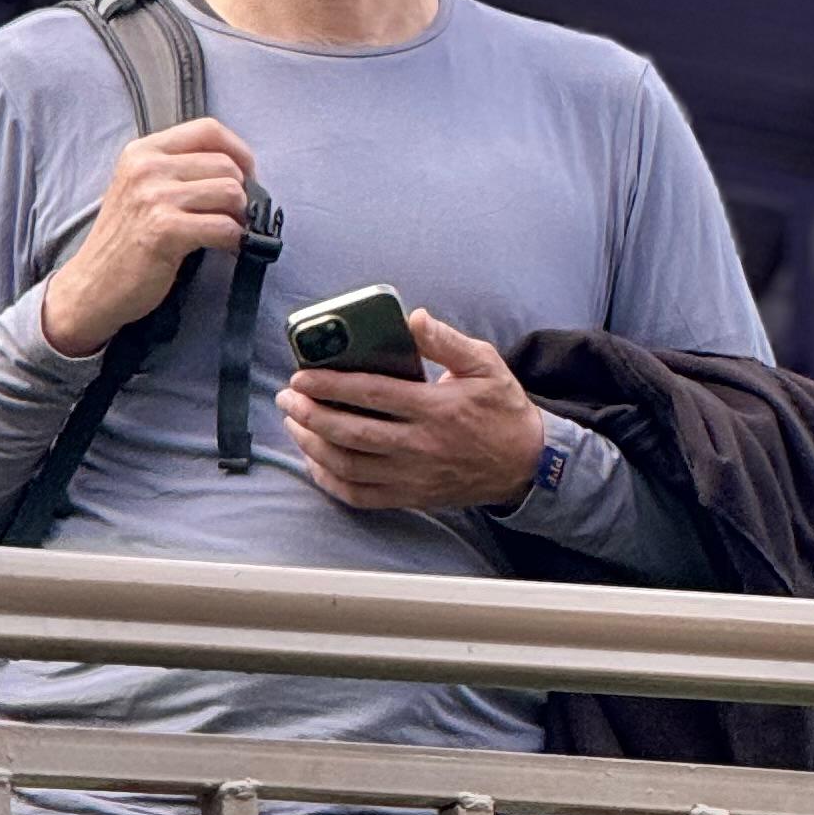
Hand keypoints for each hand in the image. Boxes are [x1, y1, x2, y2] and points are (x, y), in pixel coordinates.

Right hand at [41, 117, 262, 357]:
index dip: (239, 152)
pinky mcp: (165, 229)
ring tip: (228, 232)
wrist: (91, 285)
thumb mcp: (142, 189)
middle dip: (243, 193)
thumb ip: (180, 170)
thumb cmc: (125, 241)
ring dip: (240, 217)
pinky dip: (235, 239)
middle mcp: (146, 168)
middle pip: (226, 164)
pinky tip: (225, 248)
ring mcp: (154, 197)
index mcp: (143, 152)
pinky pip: (224, 226)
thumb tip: (240, 171)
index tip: (248, 176)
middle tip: (237, 216)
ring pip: (231, 192)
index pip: (208, 130)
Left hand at [278, 308, 544, 514]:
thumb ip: (447, 341)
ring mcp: (413, 476)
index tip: (302, 376)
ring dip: (312, 444)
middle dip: (310, 414)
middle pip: (350, 432)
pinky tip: (315, 461)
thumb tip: (413, 318)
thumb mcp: (486, 364)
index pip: (372, 394)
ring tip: (295, 423)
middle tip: (288, 398)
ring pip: (348, 465)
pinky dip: (329, 481)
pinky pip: (359, 495)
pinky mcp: (411, 496)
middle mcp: (421, 445)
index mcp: (437, 408)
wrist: (525, 463)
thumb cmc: (502, 410)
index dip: (330, 385)